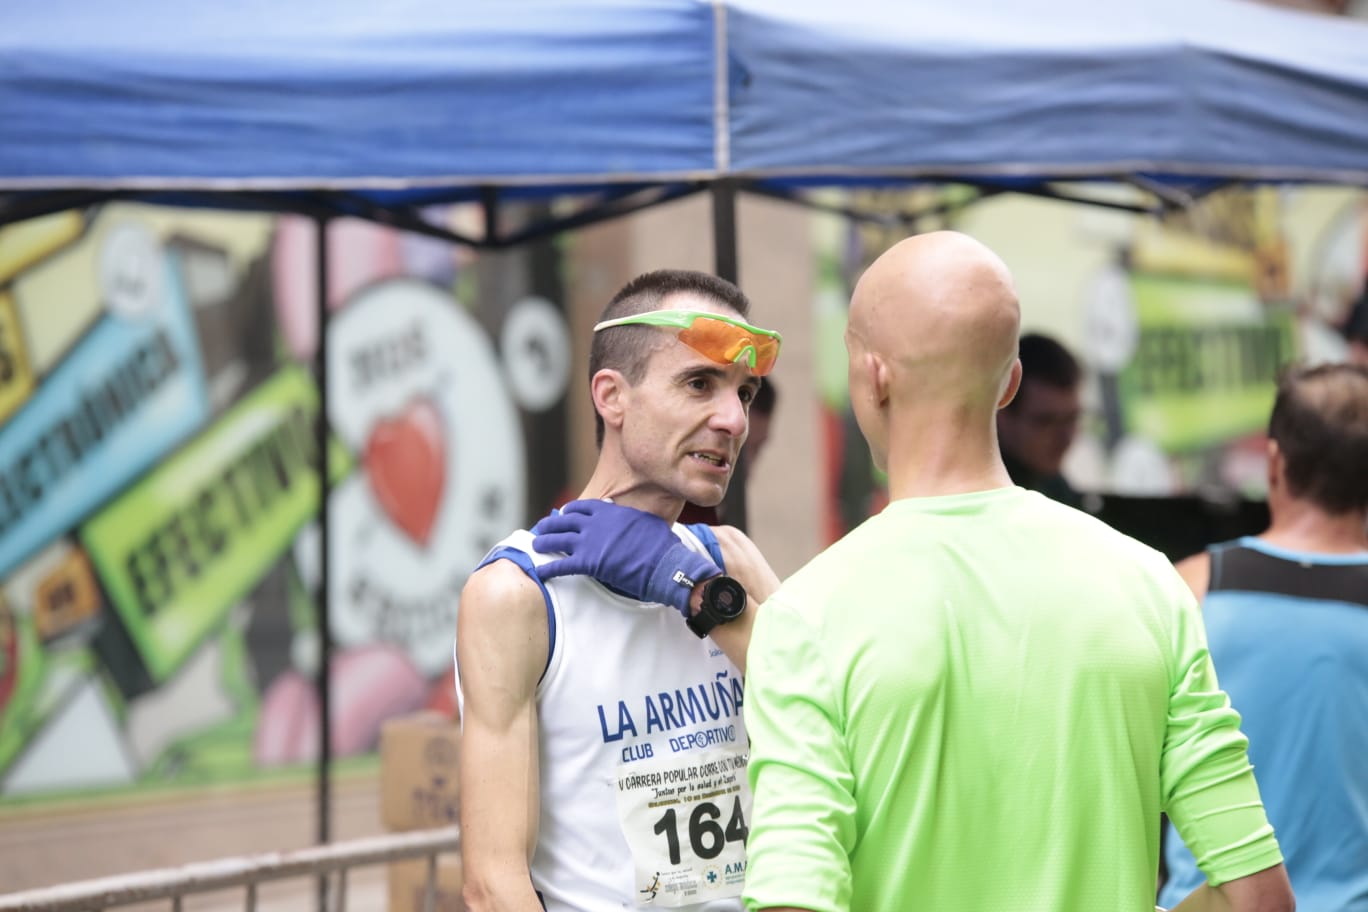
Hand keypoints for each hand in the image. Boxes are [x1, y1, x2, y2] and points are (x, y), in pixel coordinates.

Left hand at [530, 500, 720, 616]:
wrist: (666, 565)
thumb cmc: (662, 546)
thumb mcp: (646, 522)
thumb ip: (629, 518)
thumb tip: (626, 517)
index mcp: (610, 512)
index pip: (582, 507)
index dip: (569, 511)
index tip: (563, 514)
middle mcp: (596, 523)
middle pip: (564, 521)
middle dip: (550, 525)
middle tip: (541, 528)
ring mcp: (590, 542)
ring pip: (558, 540)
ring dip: (544, 542)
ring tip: (535, 545)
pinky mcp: (589, 563)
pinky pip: (561, 565)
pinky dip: (548, 568)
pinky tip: (540, 571)